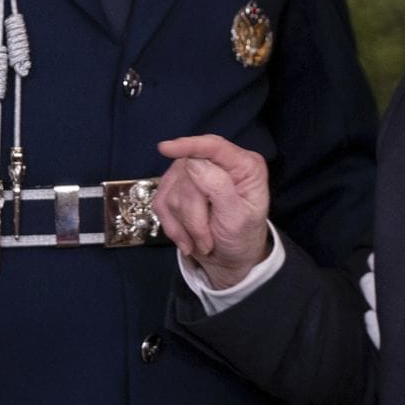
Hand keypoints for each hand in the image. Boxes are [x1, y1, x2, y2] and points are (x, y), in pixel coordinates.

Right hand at [154, 134, 270, 290]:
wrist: (230, 259)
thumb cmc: (242, 236)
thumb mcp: (238, 217)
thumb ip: (219, 187)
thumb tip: (193, 163)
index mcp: (243, 165)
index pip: (215, 146)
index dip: (190, 145)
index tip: (165, 148)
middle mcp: (219, 164)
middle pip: (189, 176)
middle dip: (194, 215)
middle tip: (206, 241)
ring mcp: (196, 174)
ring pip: (173, 192)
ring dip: (185, 225)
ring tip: (202, 242)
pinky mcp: (177, 189)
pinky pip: (161, 203)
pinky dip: (172, 226)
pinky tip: (186, 239)